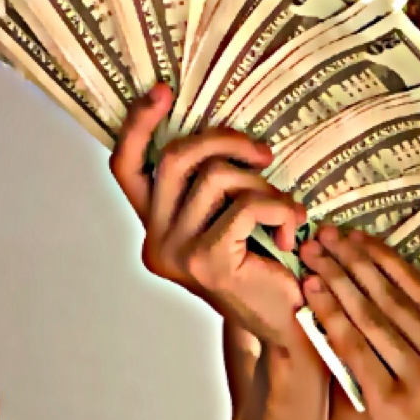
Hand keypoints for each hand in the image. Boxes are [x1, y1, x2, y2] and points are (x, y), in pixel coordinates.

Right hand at [109, 84, 312, 351]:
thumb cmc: (267, 271)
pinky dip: (279, 207)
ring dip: (263, 184)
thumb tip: (220, 135)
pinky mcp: (211, 261)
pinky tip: (293, 229)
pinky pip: (246, 205)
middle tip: (263, 154)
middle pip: (178, 158)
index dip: (138, 125)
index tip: (164, 93)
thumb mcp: (231, 223)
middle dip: (225, 141)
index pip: (127, 168)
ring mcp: (180, 254)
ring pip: (217, 178)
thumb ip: (210, 189)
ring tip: (286, 209)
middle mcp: (157, 243)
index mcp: (155, 230)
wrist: (288, 327)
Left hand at [298, 226, 419, 419]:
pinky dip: (331, 319)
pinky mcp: (395, 403)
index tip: (352, 235)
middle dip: (352, 261)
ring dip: (337, 281)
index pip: (419, 289)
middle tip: (321, 234)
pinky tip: (312, 296)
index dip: (381, 257)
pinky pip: (356, 350)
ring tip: (311, 256)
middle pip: (392, 297)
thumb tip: (375, 290)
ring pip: (373, 318)